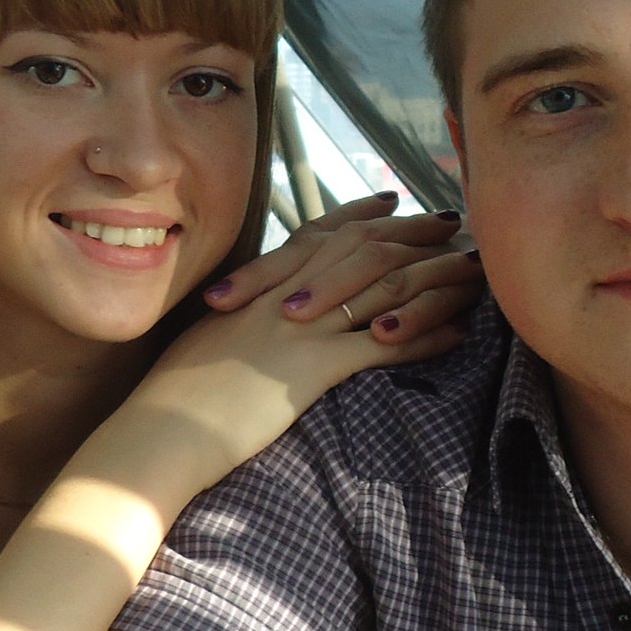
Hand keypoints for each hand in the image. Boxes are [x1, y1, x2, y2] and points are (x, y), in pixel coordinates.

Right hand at [107, 196, 475, 496]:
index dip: (358, 214)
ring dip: (432, 280)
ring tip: (470, 276)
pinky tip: (456, 335)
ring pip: (381, 290)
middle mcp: (283, 296)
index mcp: (257, 285)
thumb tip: (246, 319)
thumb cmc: (173, 397)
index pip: (317, 234)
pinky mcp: (310, 368)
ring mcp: (298, 329)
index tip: (389, 201)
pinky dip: (424, 337)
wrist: (159, 430)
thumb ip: (235, 321)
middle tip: (449, 225)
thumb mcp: (205, 341)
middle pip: (361, 247)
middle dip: (411, 232)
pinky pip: (382, 346)